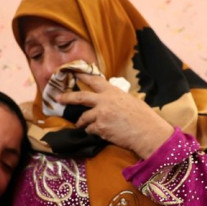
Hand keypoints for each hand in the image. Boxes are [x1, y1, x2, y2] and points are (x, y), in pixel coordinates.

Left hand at [57, 73, 173, 158]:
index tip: (73, 72)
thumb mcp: (131, 102)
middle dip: (67, 97)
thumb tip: (110, 101)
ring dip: (81, 123)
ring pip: (83, 118)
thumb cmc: (144, 118)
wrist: (148, 133)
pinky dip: (93, 132)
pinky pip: (90, 130)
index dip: (82, 76)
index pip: (94, 80)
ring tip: (81, 125)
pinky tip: (101, 133)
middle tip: (58, 98)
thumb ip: (117, 100)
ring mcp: (100, 114)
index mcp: (113, 92)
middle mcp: (104, 101)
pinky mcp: (99, 128)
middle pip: (80, 97)